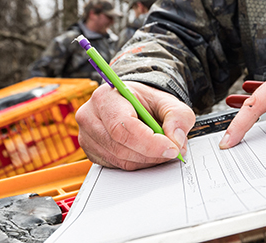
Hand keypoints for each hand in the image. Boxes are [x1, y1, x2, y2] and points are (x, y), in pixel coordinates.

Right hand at [77, 81, 194, 169]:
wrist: (130, 104)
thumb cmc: (144, 102)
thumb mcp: (167, 101)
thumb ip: (178, 116)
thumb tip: (176, 140)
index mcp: (105, 97)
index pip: (123, 126)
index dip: (149, 142)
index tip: (171, 148)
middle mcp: (90, 116)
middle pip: (121, 146)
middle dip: (152, 154)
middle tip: (173, 151)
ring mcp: (87, 136)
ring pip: (120, 160)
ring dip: (147, 160)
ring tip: (163, 150)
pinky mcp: (91, 152)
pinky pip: (117, 167)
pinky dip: (137, 164)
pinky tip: (147, 153)